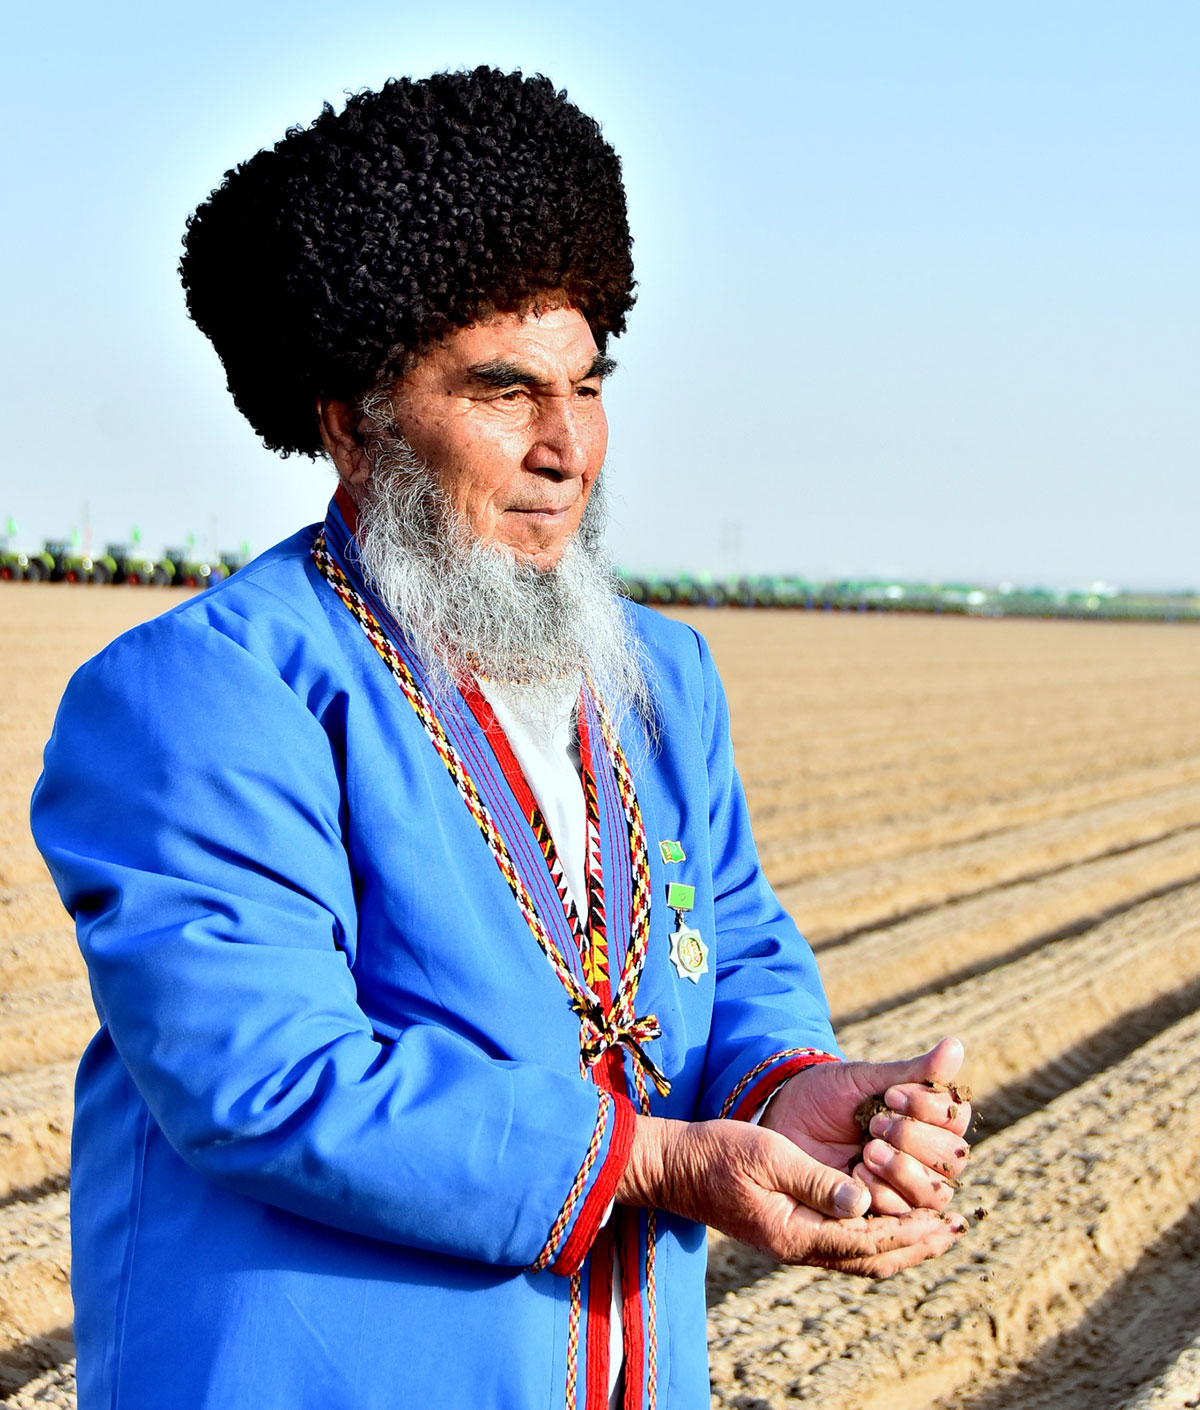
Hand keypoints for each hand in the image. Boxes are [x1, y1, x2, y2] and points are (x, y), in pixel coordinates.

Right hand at [616, 1113, 965, 1277]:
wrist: (675, 1166)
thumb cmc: (717, 1153)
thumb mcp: (768, 1155)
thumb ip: (817, 1180)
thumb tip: (864, 1202)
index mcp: (796, 1233)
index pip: (868, 1241)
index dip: (910, 1230)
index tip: (947, 1217)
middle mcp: (798, 1247)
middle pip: (871, 1259)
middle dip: (917, 1244)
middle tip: (957, 1229)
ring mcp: (792, 1242)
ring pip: (860, 1257)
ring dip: (901, 1243)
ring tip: (935, 1229)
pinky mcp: (787, 1230)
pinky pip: (842, 1245)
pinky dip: (875, 1237)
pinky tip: (886, 1220)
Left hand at [760, 1036, 971, 1215]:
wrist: (784, 1120)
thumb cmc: (828, 1094)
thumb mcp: (866, 1079)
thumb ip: (913, 1071)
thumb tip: (957, 1045)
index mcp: (928, 1121)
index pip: (955, 1119)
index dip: (928, 1108)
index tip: (891, 1095)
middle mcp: (926, 1158)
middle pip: (951, 1160)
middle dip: (915, 1140)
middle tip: (875, 1125)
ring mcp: (907, 1188)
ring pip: (934, 1194)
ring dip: (902, 1170)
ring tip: (868, 1151)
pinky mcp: (883, 1212)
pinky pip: (903, 1216)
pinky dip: (883, 1195)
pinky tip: (857, 1175)